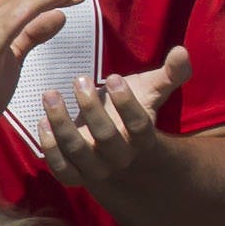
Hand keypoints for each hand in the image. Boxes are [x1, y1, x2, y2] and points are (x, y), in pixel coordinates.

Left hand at [29, 46, 190, 195]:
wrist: (114, 151)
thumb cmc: (130, 112)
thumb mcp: (151, 92)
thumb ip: (170, 73)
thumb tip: (182, 51)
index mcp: (143, 139)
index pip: (139, 125)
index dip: (127, 103)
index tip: (116, 77)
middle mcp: (120, 158)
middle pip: (107, 138)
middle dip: (91, 107)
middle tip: (80, 79)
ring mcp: (96, 169)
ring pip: (78, 152)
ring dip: (62, 123)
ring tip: (51, 94)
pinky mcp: (74, 175)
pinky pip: (61, 168)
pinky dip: (49, 147)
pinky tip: (42, 121)